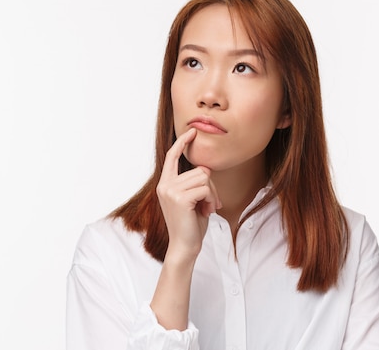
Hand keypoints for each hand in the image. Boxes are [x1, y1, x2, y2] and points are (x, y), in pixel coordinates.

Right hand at [156, 128, 221, 261]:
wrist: (184, 247)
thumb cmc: (190, 224)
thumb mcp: (191, 199)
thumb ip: (193, 183)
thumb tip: (204, 169)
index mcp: (165, 184)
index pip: (172, 157)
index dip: (182, 143)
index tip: (192, 131)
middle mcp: (165, 185)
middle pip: (199, 170)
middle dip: (211, 186)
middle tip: (210, 203)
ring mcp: (171, 191)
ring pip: (204, 178)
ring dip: (212, 194)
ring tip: (208, 208)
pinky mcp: (180, 198)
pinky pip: (205, 188)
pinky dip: (212, 199)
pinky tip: (207, 211)